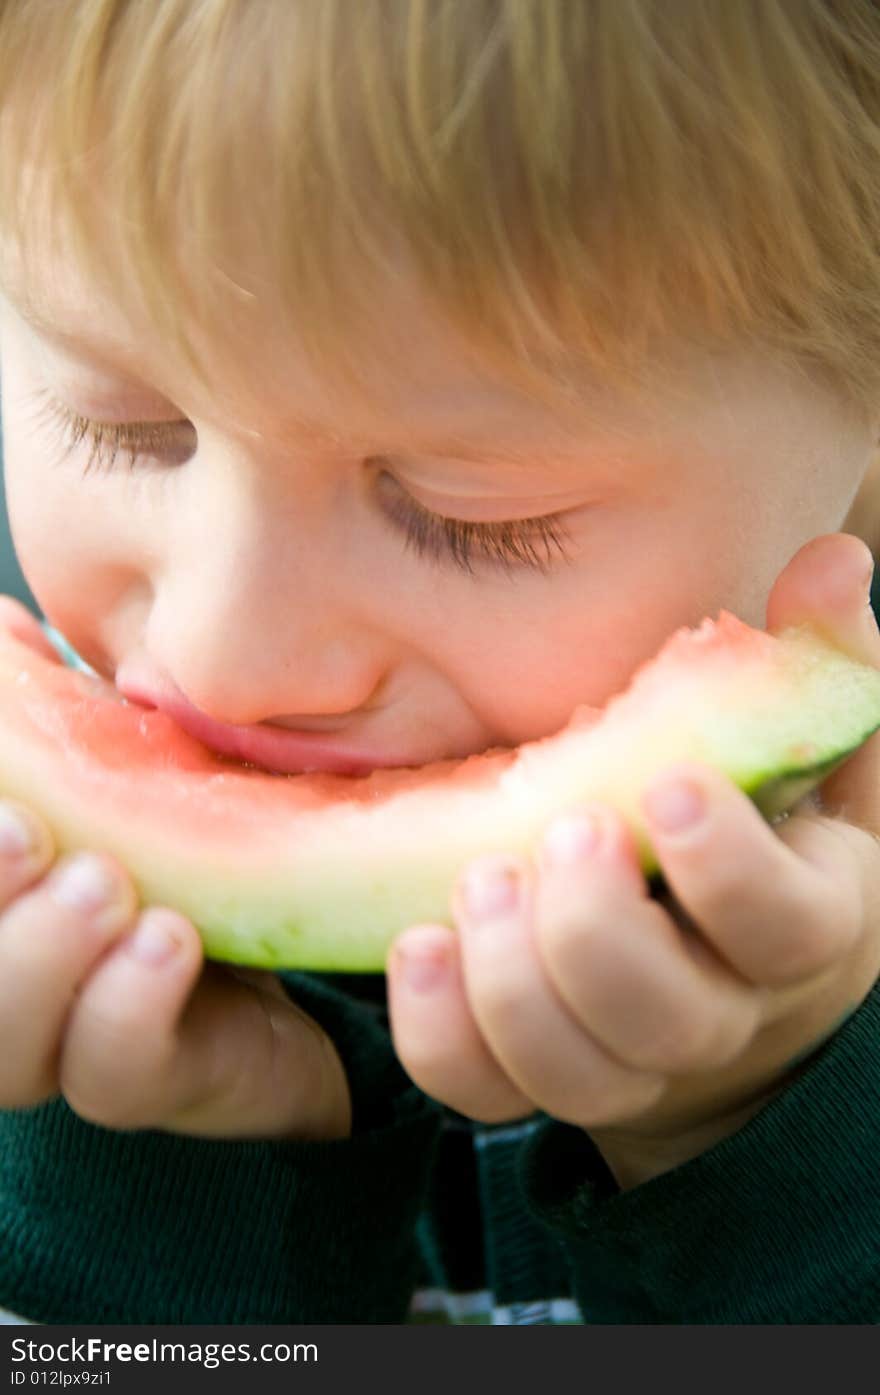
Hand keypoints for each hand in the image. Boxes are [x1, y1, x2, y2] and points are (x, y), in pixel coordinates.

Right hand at [0, 600, 350, 1141]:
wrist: (294, 946)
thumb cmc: (181, 845)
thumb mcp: (117, 773)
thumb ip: (52, 716)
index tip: (1, 804)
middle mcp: (8, 996)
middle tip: (26, 834)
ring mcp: (68, 1050)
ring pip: (5, 1052)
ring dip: (43, 960)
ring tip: (106, 884)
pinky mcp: (157, 1083)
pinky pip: (118, 1072)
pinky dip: (130, 1006)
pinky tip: (170, 940)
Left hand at [387, 533, 879, 1187]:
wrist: (731, 979)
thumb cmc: (768, 839)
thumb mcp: (814, 759)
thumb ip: (820, 668)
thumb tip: (833, 559)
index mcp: (801, 927)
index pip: (784, 924)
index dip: (727, 868)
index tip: (666, 785)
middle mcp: (717, 1012)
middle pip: (664, 1017)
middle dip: (597, 932)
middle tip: (556, 834)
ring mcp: (627, 1062)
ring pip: (573, 1071)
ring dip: (511, 985)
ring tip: (476, 883)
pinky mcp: (540, 1078)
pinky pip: (484, 1092)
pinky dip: (441, 1033)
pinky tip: (416, 947)